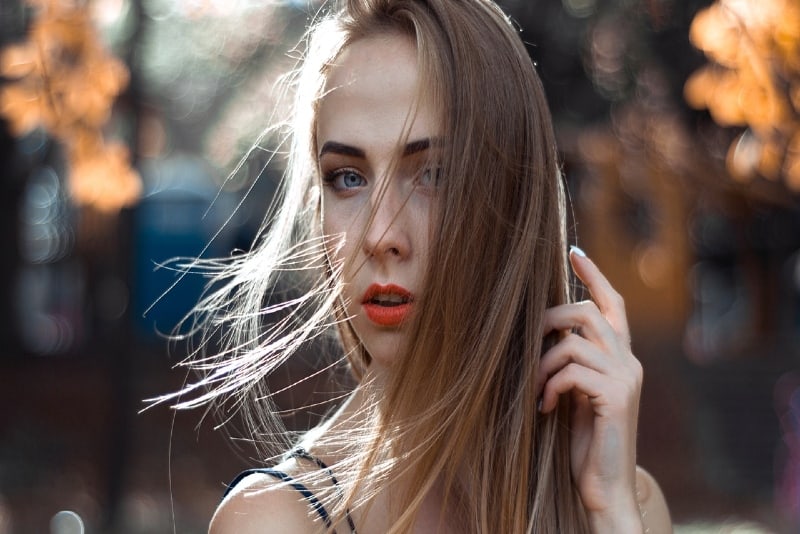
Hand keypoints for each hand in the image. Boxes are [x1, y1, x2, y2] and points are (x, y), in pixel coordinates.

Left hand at [536, 247, 642, 530]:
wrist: (603, 485)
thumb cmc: (584, 441)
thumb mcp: (575, 392)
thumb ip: (570, 361)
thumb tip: (541, 332)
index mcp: (620, 358)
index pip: (613, 304)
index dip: (594, 276)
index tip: (575, 252)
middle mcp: (628, 361)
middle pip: (588, 312)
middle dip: (550, 319)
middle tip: (527, 340)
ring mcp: (625, 378)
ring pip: (575, 340)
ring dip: (543, 361)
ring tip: (535, 387)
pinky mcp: (615, 397)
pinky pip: (572, 371)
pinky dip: (549, 386)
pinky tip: (544, 408)